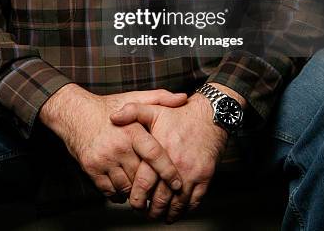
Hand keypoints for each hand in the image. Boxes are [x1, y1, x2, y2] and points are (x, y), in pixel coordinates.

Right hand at [39, 84, 186, 200]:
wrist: (74, 114)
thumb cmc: (107, 107)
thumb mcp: (133, 99)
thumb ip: (160, 98)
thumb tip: (183, 98)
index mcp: (131, 130)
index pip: (154, 154)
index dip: (167, 171)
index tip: (176, 182)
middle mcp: (117, 146)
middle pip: (142, 176)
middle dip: (150, 183)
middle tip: (158, 187)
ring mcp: (103, 159)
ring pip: (127, 187)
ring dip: (134, 189)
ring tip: (138, 183)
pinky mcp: (91, 169)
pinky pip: (110, 191)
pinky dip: (118, 192)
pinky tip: (122, 183)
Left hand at [110, 90, 229, 221]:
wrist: (210, 115)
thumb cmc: (181, 114)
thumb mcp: (154, 109)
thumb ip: (132, 112)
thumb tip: (113, 118)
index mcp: (160, 151)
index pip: (144, 183)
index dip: (136, 197)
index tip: (133, 202)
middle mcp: (176, 165)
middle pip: (160, 198)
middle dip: (150, 210)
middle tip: (144, 212)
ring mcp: (192, 173)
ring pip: (177, 204)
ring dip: (167, 213)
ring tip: (159, 215)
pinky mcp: (205, 177)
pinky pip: (195, 201)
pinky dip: (185, 210)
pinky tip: (177, 210)